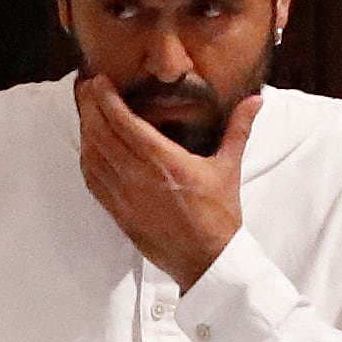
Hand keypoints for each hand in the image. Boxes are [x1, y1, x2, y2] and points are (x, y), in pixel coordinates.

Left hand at [74, 73, 257, 289]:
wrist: (206, 260)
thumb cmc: (219, 214)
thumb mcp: (229, 168)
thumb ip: (238, 129)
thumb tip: (255, 100)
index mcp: (166, 162)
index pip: (125, 123)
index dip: (106, 99)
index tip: (99, 80)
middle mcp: (139, 176)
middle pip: (102, 133)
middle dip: (90, 106)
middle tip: (87, 86)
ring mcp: (124, 196)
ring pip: (92, 155)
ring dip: (85, 128)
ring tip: (85, 108)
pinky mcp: (117, 212)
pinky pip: (92, 179)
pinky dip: (86, 157)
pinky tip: (87, 143)